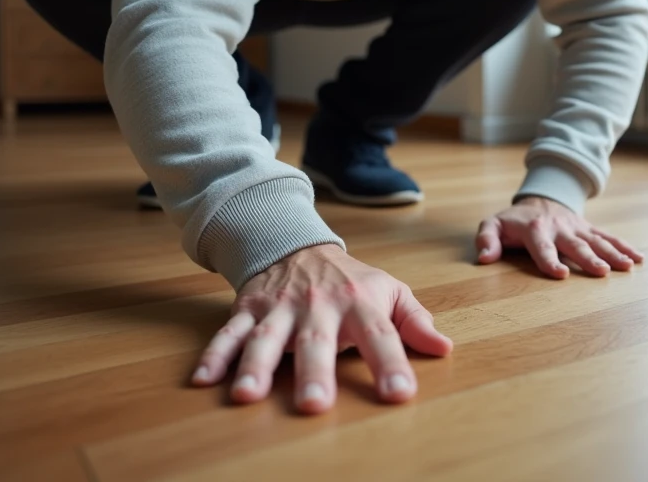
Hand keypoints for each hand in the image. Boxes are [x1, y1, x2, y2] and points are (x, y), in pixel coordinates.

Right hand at [189, 244, 451, 413]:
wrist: (296, 242)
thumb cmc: (350, 279)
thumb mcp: (389, 290)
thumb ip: (415, 321)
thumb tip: (444, 348)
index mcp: (360, 303)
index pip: (380, 335)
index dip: (391, 364)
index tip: (399, 393)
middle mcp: (319, 307)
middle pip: (317, 342)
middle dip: (315, 373)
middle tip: (315, 405)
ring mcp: (280, 309)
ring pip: (266, 339)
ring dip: (255, 366)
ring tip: (246, 396)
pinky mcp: (249, 309)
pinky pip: (229, 333)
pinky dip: (214, 355)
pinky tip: (204, 380)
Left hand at [475, 195, 644, 278]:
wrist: (539, 200)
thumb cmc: (513, 221)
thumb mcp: (493, 225)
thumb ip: (486, 239)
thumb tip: (484, 258)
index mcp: (534, 228)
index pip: (542, 245)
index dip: (549, 260)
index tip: (560, 274)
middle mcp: (559, 227)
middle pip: (575, 244)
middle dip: (589, 258)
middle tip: (602, 272)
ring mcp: (577, 228)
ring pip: (596, 241)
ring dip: (612, 253)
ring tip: (628, 266)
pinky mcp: (589, 230)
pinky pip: (608, 237)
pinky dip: (624, 246)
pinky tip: (638, 258)